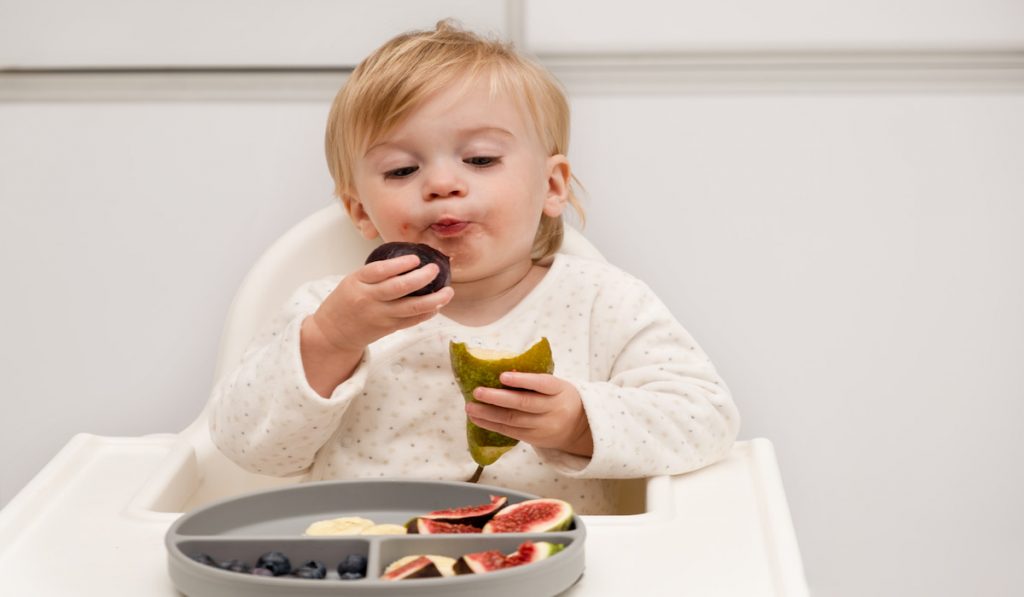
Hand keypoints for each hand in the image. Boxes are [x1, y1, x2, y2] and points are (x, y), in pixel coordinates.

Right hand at [311, 254, 453, 351]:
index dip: (400, 264)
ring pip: (411, 308)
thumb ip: (377, 273)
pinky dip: (427, 313)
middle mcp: (369, 299)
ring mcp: (380, 315)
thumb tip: (411, 261)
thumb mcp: (353, 281)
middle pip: (399, 288)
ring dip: (433, 300)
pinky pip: (412, 320)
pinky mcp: (388, 328)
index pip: (380, 270)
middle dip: (422, 278)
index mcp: (358, 282)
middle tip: (435, 269)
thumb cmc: (346, 301)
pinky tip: (438, 305)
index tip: (416, 258)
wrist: (334, 332)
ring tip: (448, 291)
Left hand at [466, 372, 593, 456]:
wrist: (579, 427)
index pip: (542, 383)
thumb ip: (534, 380)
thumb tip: (498, 370)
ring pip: (513, 420)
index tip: (502, 375)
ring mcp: (543, 426)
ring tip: (470, 407)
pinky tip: (478, 419)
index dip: (522, 380)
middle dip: (497, 398)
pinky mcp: (534, 439)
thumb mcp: (556, 385)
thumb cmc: (559, 397)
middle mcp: (553, 409)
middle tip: (477, 391)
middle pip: (524, 404)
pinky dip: (492, 425)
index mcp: (559, 390)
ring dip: (488, 414)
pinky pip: (510, 432)